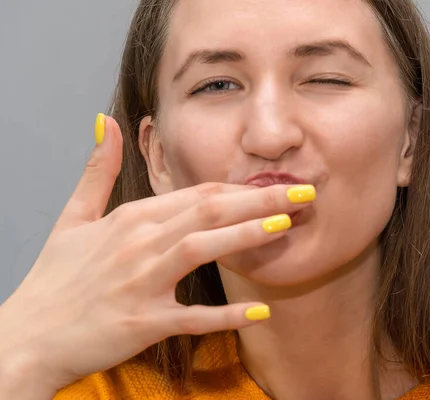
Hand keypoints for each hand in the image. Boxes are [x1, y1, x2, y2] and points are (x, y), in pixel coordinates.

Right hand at [0, 115, 314, 395]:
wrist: (28, 335)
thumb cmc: (56, 278)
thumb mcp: (72, 217)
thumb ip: (96, 170)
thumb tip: (106, 121)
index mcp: (131, 218)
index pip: (196, 193)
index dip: (240, 187)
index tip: (276, 182)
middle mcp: (139, 244)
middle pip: (207, 212)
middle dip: (259, 200)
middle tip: (303, 194)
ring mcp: (141, 283)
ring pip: (200, 250)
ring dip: (245, 237)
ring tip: (286, 227)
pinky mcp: (142, 322)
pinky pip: (191, 316)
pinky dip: (227, 315)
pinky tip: (261, 309)